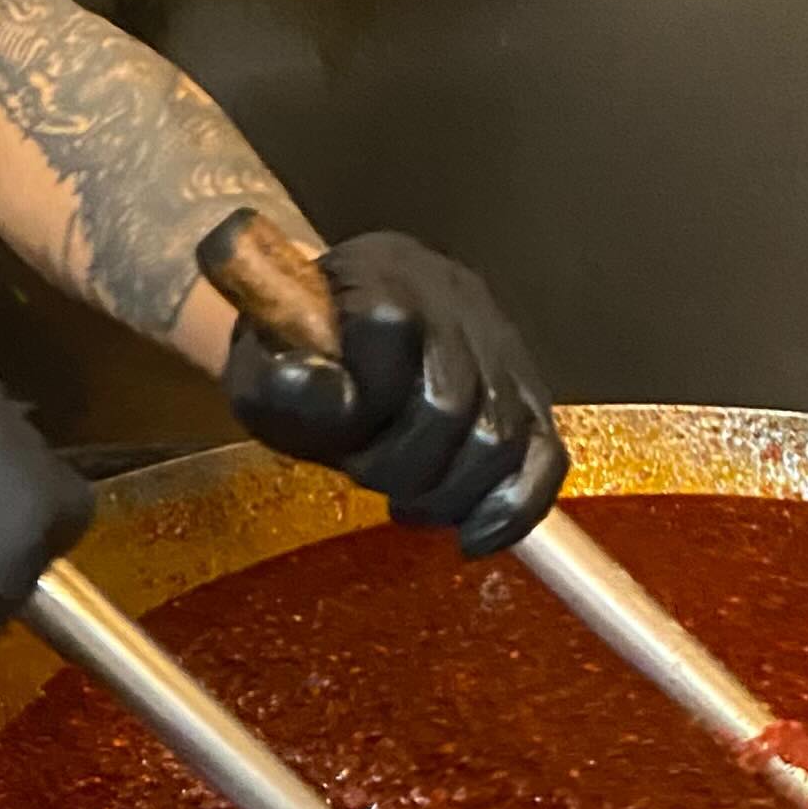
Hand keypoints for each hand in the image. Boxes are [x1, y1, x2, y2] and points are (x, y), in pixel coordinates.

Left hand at [223, 230, 565, 555]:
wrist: (333, 352)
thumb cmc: (299, 363)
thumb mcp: (262, 372)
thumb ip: (282, 385)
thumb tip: (338, 397)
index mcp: (382, 274)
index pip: (389, 327)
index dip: (365, 399)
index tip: (340, 428)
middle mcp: (455, 298)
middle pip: (451, 404)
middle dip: (400, 465)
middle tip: (368, 472)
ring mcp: (503, 347)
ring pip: (503, 439)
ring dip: (446, 492)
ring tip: (406, 497)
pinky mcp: (530, 396)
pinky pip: (546, 461)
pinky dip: (511, 511)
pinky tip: (471, 534)